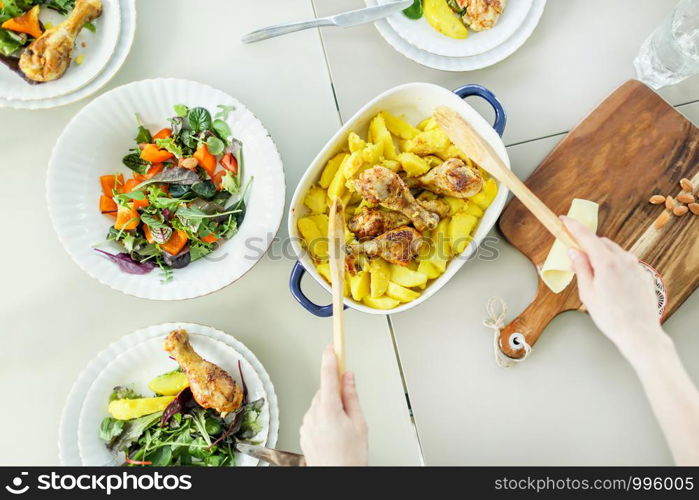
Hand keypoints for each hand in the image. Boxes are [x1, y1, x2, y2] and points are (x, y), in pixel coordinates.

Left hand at [299, 345, 367, 465]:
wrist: (335, 477)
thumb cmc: (349, 457)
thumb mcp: (359, 424)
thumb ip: (352, 397)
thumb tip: (348, 379)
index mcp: (329, 410)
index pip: (328, 376)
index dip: (330, 359)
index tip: (331, 347)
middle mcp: (313, 414)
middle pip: (325, 392)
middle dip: (336, 395)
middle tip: (350, 412)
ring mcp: (306, 424)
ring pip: (319, 405)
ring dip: (330, 409)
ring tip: (342, 429)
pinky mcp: (303, 432)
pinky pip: (314, 417)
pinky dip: (323, 420)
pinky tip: (333, 434)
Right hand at [562, 216, 668, 362]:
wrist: (639, 333)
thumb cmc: (611, 317)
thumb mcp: (588, 293)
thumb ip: (581, 268)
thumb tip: (574, 251)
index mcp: (607, 262)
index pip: (586, 237)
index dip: (573, 226)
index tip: (564, 219)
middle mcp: (624, 259)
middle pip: (601, 243)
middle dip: (588, 248)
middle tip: (578, 264)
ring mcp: (636, 266)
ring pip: (614, 253)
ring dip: (602, 258)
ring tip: (597, 281)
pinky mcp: (644, 274)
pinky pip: (625, 263)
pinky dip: (615, 267)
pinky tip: (612, 287)